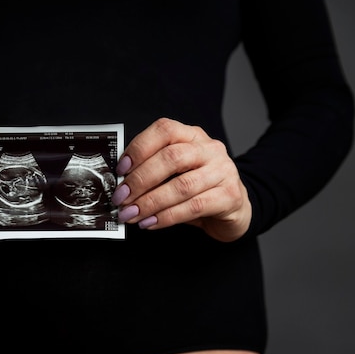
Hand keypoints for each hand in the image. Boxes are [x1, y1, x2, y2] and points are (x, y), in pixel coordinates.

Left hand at [111, 118, 250, 241]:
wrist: (234, 208)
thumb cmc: (197, 188)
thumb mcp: (175, 173)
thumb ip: (152, 171)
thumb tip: (120, 184)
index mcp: (192, 136)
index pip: (164, 130)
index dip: (139, 148)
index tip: (120, 170)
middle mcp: (210, 149)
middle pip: (171, 158)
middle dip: (140, 180)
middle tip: (121, 197)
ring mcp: (223, 171)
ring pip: (181, 185)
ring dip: (150, 202)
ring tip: (131, 214)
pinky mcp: (229, 196)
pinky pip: (193, 207)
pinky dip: (167, 217)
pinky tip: (150, 223)